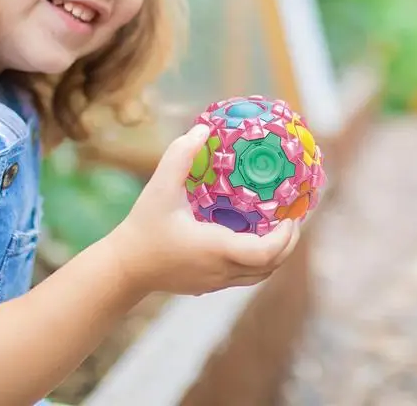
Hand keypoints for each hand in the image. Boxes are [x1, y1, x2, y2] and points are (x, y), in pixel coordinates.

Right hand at [108, 123, 300, 296]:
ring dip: (274, 254)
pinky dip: (257, 261)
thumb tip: (203, 129)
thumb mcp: (160, 186)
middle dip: (287, 244)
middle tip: (293, 218)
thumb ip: (180, 155)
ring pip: (259, 275)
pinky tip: (249, 237)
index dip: (285, 236)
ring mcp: (216, 283)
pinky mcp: (207, 286)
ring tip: (277, 227)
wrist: (124, 267)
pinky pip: (244, 277)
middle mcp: (221, 271)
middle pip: (270, 267)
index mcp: (216, 249)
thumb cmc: (143, 227)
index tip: (291, 215)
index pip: (266, 253)